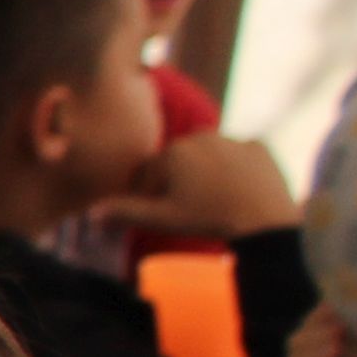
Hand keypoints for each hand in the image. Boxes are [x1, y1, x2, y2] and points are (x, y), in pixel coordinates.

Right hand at [99, 131, 301, 239]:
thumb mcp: (162, 219)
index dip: (150, 194)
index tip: (160, 213)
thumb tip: (91, 213)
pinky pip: (240, 156)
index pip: (151, 172)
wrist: (264, 220)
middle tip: (188, 209)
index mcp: (174, 151)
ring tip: (214, 200)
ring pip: (209, 157)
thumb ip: (125, 213)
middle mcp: (201, 136)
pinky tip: (239, 190)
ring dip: (206, 173)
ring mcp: (233, 139)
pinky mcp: (259, 146)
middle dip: (178, 181)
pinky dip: (236, 170)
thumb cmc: (208, 219)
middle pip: (180, 161)